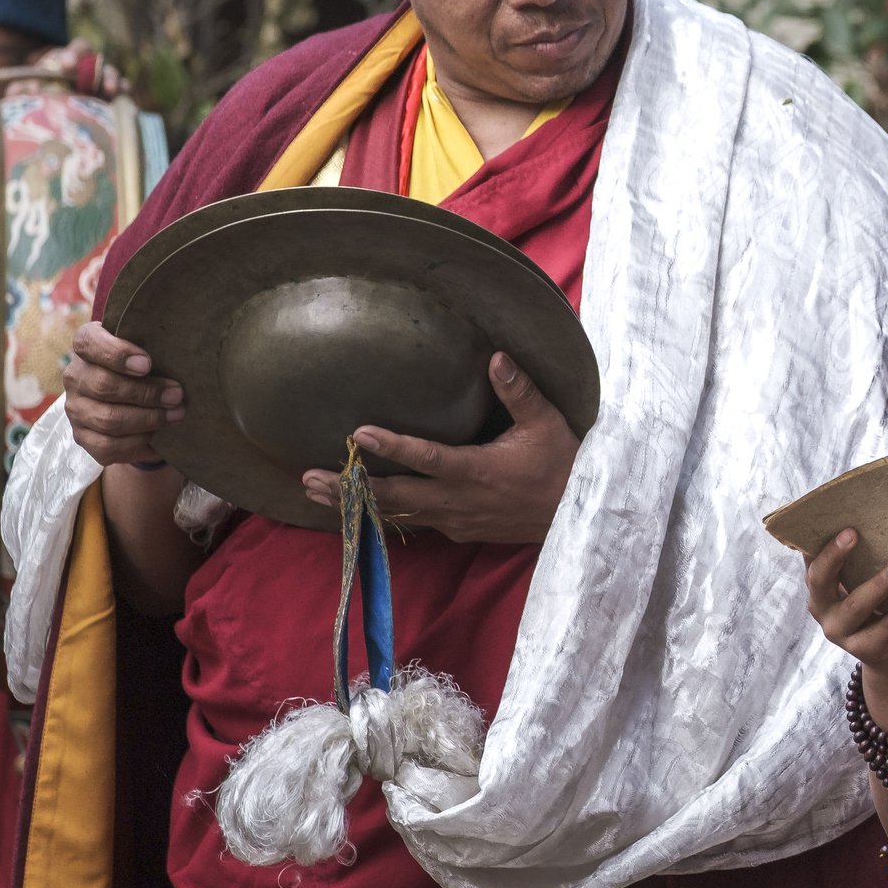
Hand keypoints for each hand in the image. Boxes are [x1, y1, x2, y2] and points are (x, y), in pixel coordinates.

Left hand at [17, 41, 127, 99]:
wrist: (53, 102)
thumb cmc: (41, 89)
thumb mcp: (27, 86)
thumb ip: (21, 88)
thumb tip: (19, 92)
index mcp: (71, 57)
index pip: (78, 49)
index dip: (73, 55)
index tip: (66, 66)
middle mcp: (90, 66)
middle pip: (98, 60)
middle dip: (95, 68)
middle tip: (89, 82)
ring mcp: (102, 80)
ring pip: (111, 74)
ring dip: (112, 80)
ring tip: (111, 90)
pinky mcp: (112, 96)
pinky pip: (122, 91)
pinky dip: (124, 93)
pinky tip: (122, 98)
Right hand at [61, 320, 183, 465]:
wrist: (135, 400)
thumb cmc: (147, 368)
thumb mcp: (150, 350)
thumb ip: (157, 348)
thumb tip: (183, 358)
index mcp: (87, 347)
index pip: (88, 343)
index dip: (116, 353)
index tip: (147, 364)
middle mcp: (75, 376)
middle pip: (104, 385)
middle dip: (146, 393)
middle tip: (176, 395)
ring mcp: (75, 408)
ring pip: (107, 418)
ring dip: (147, 419)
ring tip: (175, 414)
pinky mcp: (82, 436)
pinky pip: (107, 445)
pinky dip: (137, 441)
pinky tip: (155, 434)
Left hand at [300, 353, 576, 544]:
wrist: (578, 515)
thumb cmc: (563, 464)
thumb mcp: (546, 423)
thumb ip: (518, 391)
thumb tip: (496, 356)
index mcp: (477, 471)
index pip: (427, 458)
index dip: (392, 446)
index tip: (358, 434)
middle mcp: (459, 501)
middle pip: (394, 496)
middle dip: (350, 488)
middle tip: (309, 478)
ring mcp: (457, 520)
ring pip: (397, 514)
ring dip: (356, 505)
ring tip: (316, 495)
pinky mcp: (460, 530)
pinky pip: (414, 523)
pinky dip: (382, 515)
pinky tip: (358, 508)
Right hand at [802, 529, 887, 729]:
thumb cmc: (878, 608)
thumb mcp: (863, 586)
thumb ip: (861, 562)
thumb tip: (878, 515)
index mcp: (819, 590)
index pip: (811, 562)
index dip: (818, 543)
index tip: (834, 520)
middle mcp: (824, 611)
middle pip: (821, 581)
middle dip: (835, 556)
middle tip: (853, 532)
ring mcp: (844, 633)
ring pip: (859, 604)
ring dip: (882, 582)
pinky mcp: (869, 649)